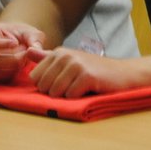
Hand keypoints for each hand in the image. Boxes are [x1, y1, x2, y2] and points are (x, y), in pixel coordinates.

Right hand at [0, 22, 48, 83]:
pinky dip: (9, 76)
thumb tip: (35, 50)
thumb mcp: (29, 32)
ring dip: (13, 69)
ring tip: (23, 60)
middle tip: (25, 54)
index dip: (0, 44)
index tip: (16, 43)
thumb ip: (34, 38)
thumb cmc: (21, 35)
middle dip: (13, 59)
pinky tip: (17, 68)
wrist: (16, 43)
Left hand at [23, 46, 139, 97]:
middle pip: (44, 86)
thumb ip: (47, 58)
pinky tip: (88, 90)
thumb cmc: (95, 70)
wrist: (123, 73)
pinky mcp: (87, 76)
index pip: (35, 77)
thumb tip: (27, 51)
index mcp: (58, 53)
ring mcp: (76, 65)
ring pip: (55, 92)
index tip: (62, 83)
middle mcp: (65, 56)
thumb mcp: (70, 61)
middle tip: (72, 87)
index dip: (47, 86)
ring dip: (67, 96)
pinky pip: (70, 95)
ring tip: (79, 89)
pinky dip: (78, 98)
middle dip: (56, 93)